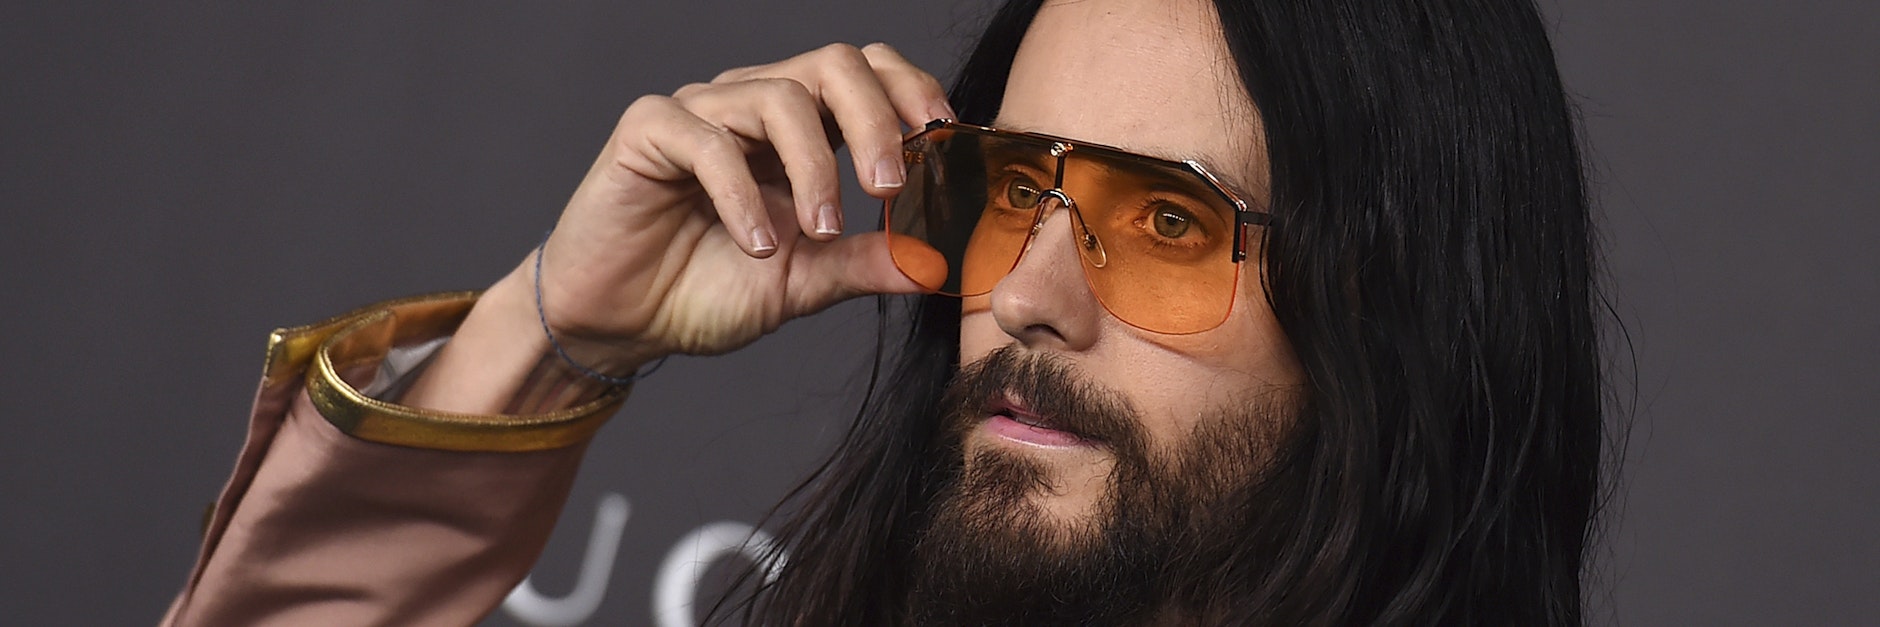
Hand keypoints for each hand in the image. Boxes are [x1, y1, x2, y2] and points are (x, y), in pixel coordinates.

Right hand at [496, 43, 953, 376]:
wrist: (618, 323)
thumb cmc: (704, 290)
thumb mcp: (806, 282)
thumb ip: (869, 263)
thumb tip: (942, 260)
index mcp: (799, 128)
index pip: (866, 73)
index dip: (909, 91)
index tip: (942, 140)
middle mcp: (753, 104)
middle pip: (833, 64)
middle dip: (874, 120)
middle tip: (889, 185)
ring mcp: (701, 111)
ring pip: (778, 96)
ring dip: (814, 166)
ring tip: (819, 230)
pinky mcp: (649, 131)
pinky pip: (708, 141)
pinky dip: (743, 194)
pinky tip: (754, 244)